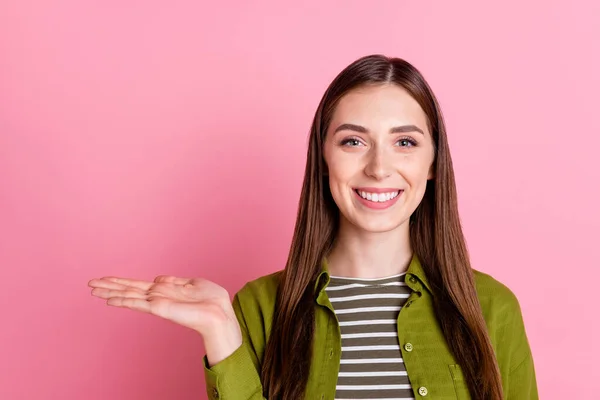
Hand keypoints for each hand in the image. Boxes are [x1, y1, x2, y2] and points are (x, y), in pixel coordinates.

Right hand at [88, 275, 241, 364]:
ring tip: (93, 290)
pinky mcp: (161, 308)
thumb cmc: (211, 299)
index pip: (138, 285)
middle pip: (129, 289)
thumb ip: (174, 282)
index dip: (121, 282)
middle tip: (90, 284)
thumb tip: (158, 278)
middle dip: (110, 286)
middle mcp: (158, 297)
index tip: (105, 279)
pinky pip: (139, 303)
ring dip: (111, 292)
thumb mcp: (192, 284)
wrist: (220, 312)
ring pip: (129, 296)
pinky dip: (124, 300)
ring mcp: (157, 303)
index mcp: (165, 290)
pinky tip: (110, 300)